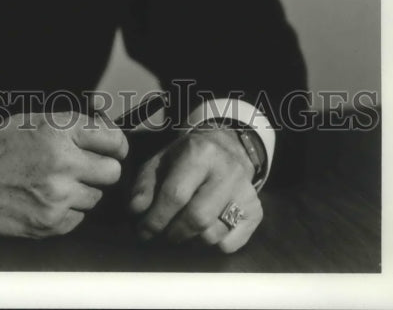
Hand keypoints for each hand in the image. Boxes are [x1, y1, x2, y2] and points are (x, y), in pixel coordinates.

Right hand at [0, 111, 127, 237]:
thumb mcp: (30, 120)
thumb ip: (69, 125)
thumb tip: (104, 132)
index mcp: (58, 132)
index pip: (113, 141)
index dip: (116, 146)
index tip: (113, 150)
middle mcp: (62, 164)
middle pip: (112, 173)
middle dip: (102, 169)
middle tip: (85, 168)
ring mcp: (56, 197)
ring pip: (95, 198)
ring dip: (82, 191)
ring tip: (55, 183)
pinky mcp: (48, 225)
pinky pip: (77, 219)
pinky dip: (66, 212)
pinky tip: (44, 200)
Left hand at [129, 127, 261, 253]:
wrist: (227, 147)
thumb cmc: (188, 156)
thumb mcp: (162, 160)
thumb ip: (145, 183)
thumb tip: (136, 210)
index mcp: (200, 153)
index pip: (175, 195)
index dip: (156, 218)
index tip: (143, 232)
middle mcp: (227, 171)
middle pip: (197, 218)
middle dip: (173, 233)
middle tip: (161, 235)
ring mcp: (246, 192)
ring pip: (214, 235)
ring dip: (191, 241)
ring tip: (181, 232)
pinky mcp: (256, 210)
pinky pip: (232, 243)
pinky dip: (213, 245)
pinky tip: (203, 232)